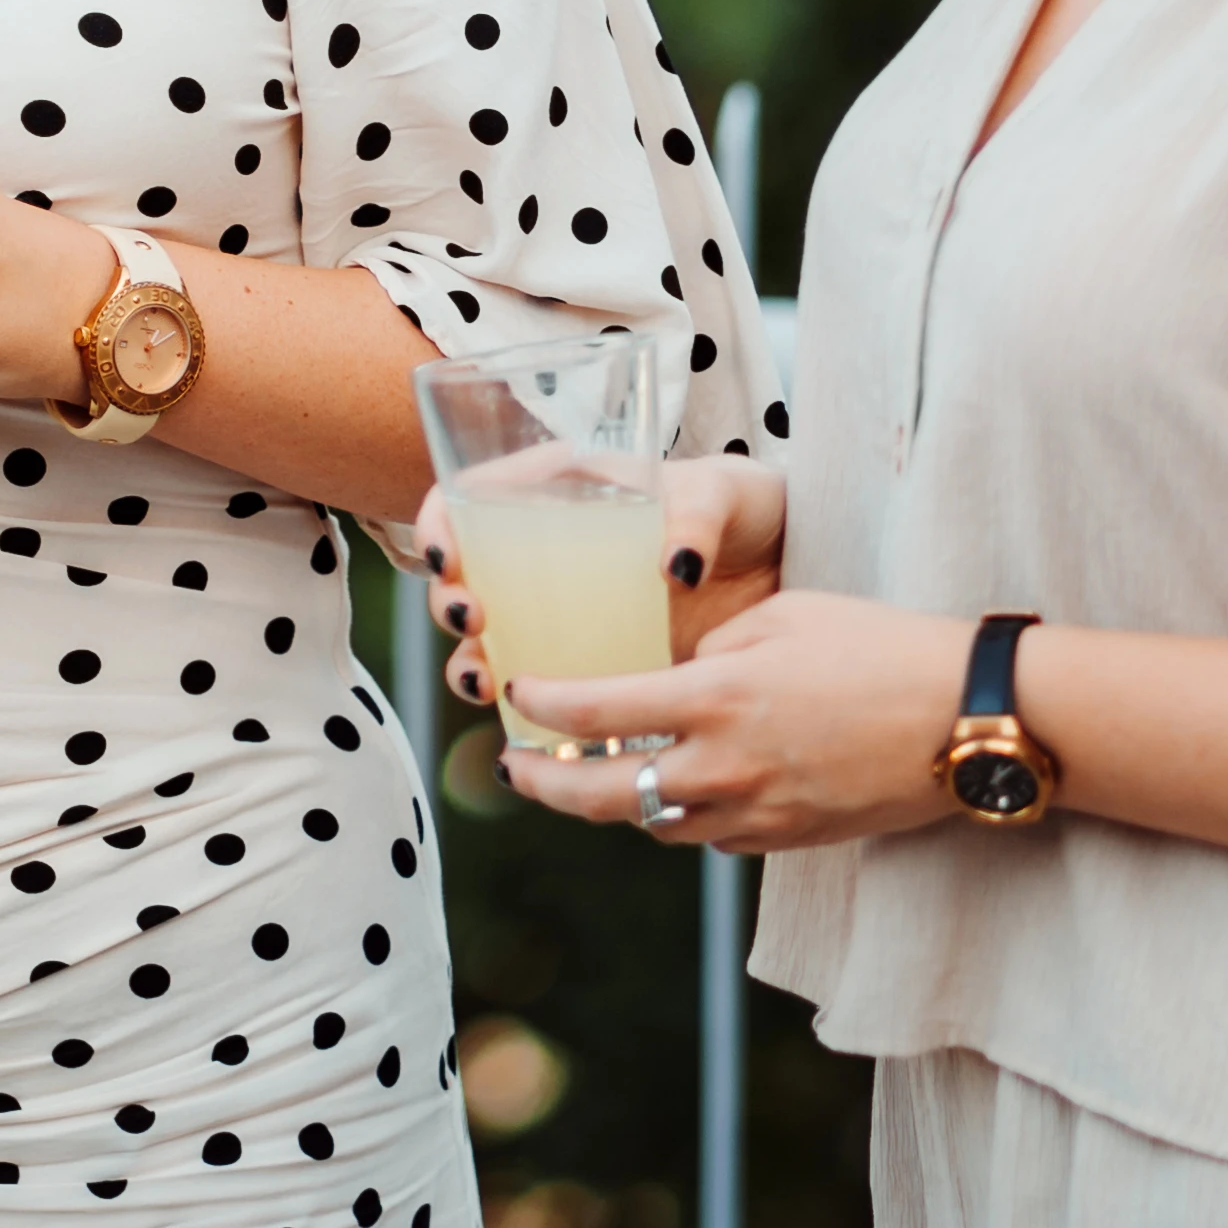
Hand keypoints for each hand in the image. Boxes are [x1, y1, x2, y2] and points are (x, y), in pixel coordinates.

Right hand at [405, 451, 786, 692]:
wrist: (787, 570)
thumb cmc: (747, 509)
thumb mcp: (727, 493)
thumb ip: (699, 515)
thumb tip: (674, 566)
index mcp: (560, 493)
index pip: (469, 497)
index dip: (440, 526)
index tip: (449, 559)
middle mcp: (548, 557)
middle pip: (464, 580)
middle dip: (449, 606)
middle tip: (475, 622)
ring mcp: (566, 617)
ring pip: (489, 646)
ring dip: (470, 667)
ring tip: (487, 686)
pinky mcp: (593, 668)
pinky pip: (541, 697)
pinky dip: (525, 718)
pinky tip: (531, 733)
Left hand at [481, 588, 970, 852]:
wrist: (965, 719)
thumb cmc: (879, 647)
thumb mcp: (782, 618)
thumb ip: (712, 650)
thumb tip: (674, 678)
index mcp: (716, 698)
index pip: (596, 713)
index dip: (540, 707)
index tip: (513, 694)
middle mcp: (725, 767)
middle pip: (602, 795)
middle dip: (545, 784)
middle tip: (513, 768)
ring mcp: (757, 814)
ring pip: (655, 824)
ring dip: (614, 803)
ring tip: (590, 777)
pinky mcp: (788, 840)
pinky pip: (712, 837)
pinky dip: (683, 815)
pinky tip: (679, 787)